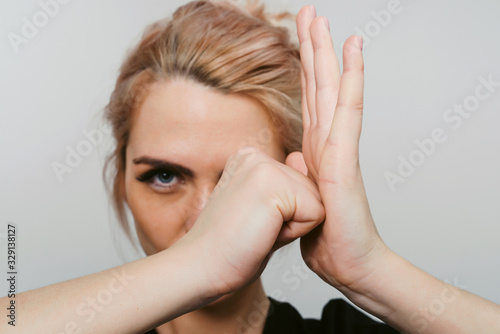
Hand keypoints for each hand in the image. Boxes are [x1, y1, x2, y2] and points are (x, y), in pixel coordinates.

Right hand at [179, 147, 324, 297]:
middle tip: (255, 229)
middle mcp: (256, 155)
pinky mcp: (273, 183)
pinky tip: (263, 232)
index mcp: (250, 159)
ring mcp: (264, 166)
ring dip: (294, 227)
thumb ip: (282, 190)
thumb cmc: (227, 249)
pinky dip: (295, 233)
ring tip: (258, 230)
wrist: (200, 267)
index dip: (287, 217)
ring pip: (317, 202)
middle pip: (313, 192)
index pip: (301, 187)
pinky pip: (316, 213)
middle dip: (293, 220)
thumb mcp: (259, 210)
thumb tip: (300, 162)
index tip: (252, 224)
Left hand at [287, 6, 389, 290]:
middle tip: (309, 13)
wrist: (350, 267)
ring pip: (331, 90)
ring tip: (324, 20)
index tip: (299, 37)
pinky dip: (350, 80)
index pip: (308, 99)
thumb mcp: (301, 201)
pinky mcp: (345, 160)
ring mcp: (338, 148)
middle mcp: (327, 143)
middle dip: (312, 48)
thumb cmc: (328, 238)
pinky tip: (352, 53)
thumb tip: (294, 156)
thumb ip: (298, 174)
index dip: (304, 67)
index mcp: (314, 151)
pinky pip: (348, 112)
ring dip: (327, 54)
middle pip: (318, 86)